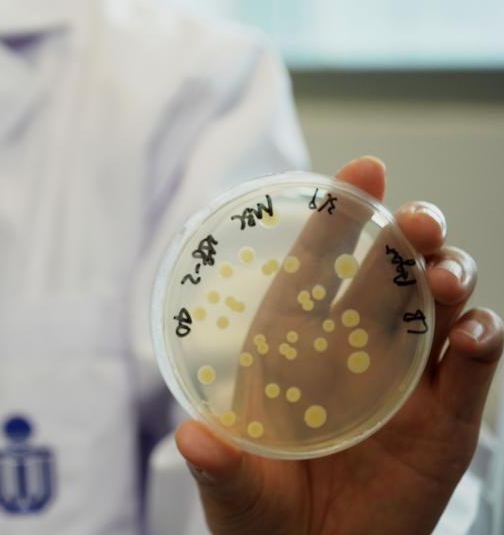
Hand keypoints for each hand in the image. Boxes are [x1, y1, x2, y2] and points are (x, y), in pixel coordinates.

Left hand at [175, 157, 502, 533]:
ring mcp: (404, 380)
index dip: (339, 215)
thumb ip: (220, 466)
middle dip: (405, 233)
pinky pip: (471, 368)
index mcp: (293, 347)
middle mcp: (352, 350)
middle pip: (387, 271)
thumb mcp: (235, 492)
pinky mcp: (447, 419)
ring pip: (437, 304)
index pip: (316, 266)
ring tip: (441, 276)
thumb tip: (192, 437)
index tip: (364, 168)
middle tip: (414, 221)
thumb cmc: (262, 517)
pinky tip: (472, 334)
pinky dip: (480, 340)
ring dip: (448, 276)